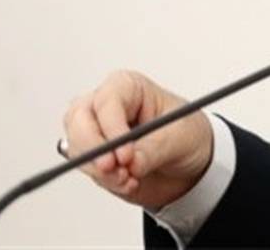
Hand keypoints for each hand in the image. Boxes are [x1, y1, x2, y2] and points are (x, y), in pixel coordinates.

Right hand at [62, 70, 213, 209]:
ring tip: (130, 179)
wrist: (191, 165)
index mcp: (129, 88)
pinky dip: (105, 180)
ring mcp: (97, 133)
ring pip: (78, 148)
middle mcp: (107, 107)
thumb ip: (154, 149)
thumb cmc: (188, 135)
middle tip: (112, 169)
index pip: (107, 101)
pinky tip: (128, 183)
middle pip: (79, 121)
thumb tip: (132, 163)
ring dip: (101, 170)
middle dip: (93, 148)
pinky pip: (87, 169)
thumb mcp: (180, 137)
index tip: (125, 154)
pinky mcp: (94, 158)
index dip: (111, 128)